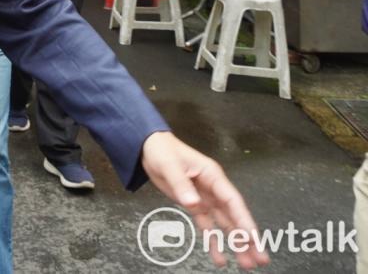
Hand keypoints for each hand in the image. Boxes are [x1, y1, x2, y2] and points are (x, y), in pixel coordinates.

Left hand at [142, 131, 268, 268]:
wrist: (149, 147)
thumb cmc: (163, 150)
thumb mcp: (170, 165)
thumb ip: (181, 184)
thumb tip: (193, 203)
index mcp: (212, 175)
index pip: (232, 201)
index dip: (244, 220)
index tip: (252, 237)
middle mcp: (213, 189)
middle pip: (234, 216)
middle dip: (247, 238)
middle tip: (260, 258)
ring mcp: (205, 198)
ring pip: (224, 224)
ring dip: (235, 243)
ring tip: (246, 264)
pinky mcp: (195, 205)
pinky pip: (207, 226)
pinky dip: (213, 241)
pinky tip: (219, 256)